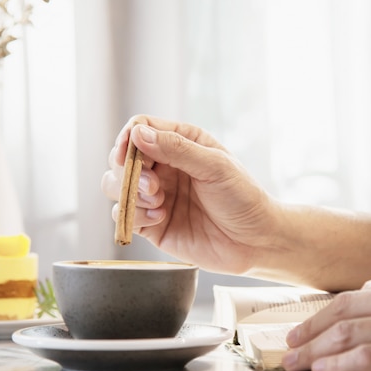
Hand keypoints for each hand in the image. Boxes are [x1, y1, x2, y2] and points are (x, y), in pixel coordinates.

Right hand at [101, 115, 277, 274]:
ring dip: (130, 193)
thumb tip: (138, 134)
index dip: (129, 138)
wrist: (255, 241)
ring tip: (158, 202)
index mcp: (182, 143)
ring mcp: (156, 195)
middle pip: (122, 157)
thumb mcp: (215, 166)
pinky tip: (161, 217)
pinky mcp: (152, 224)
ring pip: (115, 185)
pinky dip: (135, 215)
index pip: (141, 129)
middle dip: (128, 170)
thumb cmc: (243, 198)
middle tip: (152, 186)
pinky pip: (125, 215)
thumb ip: (177, 149)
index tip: (127, 153)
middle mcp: (165, 167)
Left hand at [282, 260, 370, 370]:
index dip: (325, 314)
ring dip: (316, 349)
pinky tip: (324, 370)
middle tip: (289, 344)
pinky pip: (368, 358)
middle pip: (342, 312)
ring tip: (296, 360)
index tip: (308, 326)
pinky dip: (340, 364)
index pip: (354, 295)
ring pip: (348, 333)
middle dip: (310, 330)